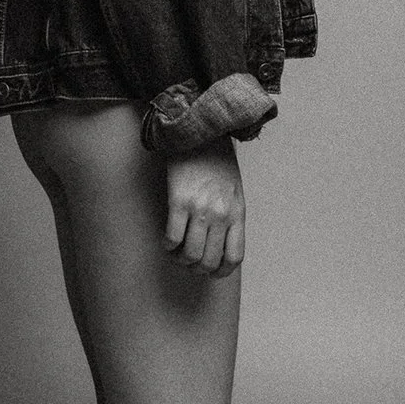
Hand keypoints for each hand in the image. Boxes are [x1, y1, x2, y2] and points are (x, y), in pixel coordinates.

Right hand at [162, 135, 244, 277]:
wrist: (199, 131)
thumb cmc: (216, 160)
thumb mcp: (234, 189)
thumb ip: (230, 215)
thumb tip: (220, 242)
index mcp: (237, 213)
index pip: (234, 257)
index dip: (220, 271)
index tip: (210, 271)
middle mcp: (221, 214)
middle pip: (210, 261)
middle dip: (197, 268)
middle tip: (188, 262)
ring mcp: (200, 208)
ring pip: (190, 254)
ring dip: (180, 259)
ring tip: (176, 252)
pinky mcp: (179, 200)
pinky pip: (172, 237)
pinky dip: (168, 245)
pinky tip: (167, 240)